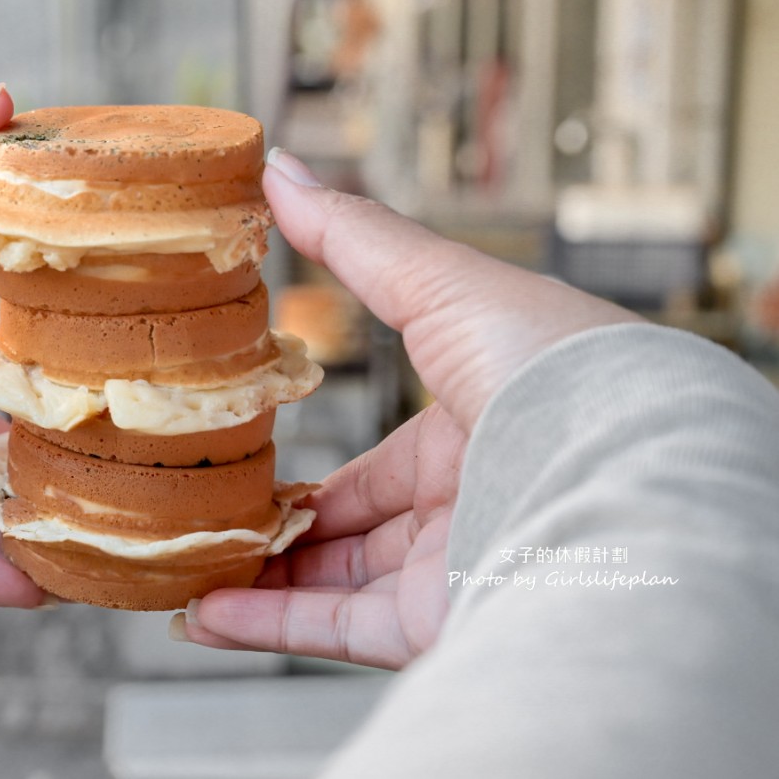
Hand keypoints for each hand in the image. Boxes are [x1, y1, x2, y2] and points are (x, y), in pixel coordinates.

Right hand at [174, 149, 640, 667]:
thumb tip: (279, 168)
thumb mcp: (439, 282)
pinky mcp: (442, 622)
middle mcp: (468, 507)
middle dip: (280, 531)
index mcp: (475, 434)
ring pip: (339, 586)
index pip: (383, 467)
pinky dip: (270, 627)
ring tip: (182, 568)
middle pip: (355, 531)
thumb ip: (352, 238)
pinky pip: (342, 632)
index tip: (250, 461)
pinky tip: (205, 611)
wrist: (619, 460)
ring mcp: (455, 568)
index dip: (317, 469)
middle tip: (205, 519)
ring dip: (259, 581)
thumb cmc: (548, 359)